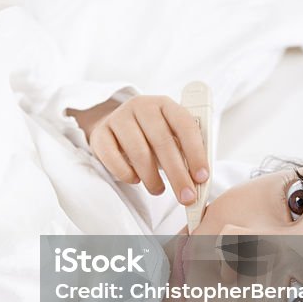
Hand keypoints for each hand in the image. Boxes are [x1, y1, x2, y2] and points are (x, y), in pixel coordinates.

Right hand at [89, 95, 208, 203]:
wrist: (117, 126)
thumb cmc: (151, 135)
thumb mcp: (171, 135)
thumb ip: (185, 151)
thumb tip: (199, 179)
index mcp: (165, 104)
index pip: (185, 126)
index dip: (196, 153)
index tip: (202, 177)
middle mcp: (142, 106)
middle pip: (162, 141)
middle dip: (177, 174)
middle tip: (186, 197)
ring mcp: (118, 118)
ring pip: (138, 151)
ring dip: (152, 177)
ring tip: (158, 190)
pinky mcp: (100, 133)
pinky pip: (112, 157)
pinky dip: (126, 174)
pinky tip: (135, 180)